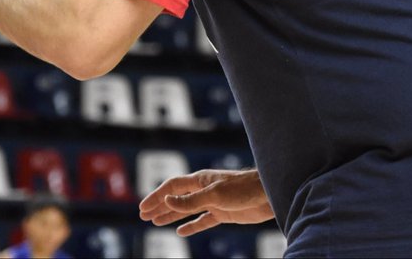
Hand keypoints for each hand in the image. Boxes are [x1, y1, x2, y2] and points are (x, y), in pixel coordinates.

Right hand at [139, 168, 274, 235]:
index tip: (143, 207)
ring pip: (186, 210)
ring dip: (171, 215)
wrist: (268, 195)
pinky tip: (181, 231)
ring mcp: (213, 202)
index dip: (156, 196)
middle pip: (176, 198)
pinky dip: (191, 226)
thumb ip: (191, 200)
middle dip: (159, 206)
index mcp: (200, 181)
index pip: (172, 187)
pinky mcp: (223, 213)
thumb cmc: (243, 189)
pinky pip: (202, 221)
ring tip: (156, 222)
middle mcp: (204, 190)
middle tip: (143, 215)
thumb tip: (166, 200)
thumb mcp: (214, 195)